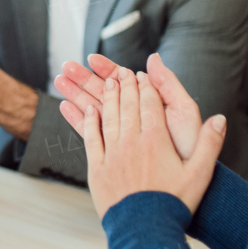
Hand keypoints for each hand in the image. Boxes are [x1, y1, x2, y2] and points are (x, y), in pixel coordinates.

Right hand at [56, 53, 203, 158]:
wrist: (180, 190)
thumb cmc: (187, 151)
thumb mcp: (183, 112)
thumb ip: (167, 84)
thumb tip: (152, 58)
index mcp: (149, 106)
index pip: (125, 82)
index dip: (107, 68)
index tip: (91, 58)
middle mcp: (133, 119)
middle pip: (104, 93)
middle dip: (85, 78)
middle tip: (67, 65)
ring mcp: (121, 135)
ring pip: (93, 108)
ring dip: (76, 93)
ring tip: (59, 80)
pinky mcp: (111, 151)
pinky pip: (90, 131)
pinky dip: (77, 118)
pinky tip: (64, 106)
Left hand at [82, 68, 226, 217]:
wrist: (145, 231)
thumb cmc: (175, 204)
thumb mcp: (200, 174)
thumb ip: (210, 144)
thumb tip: (220, 119)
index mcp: (156, 141)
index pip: (150, 105)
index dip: (146, 88)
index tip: (143, 75)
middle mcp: (131, 143)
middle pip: (127, 106)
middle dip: (126, 86)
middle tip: (122, 72)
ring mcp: (111, 154)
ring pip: (109, 118)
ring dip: (108, 97)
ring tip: (108, 83)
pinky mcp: (97, 169)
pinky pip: (90, 138)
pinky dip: (88, 121)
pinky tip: (89, 110)